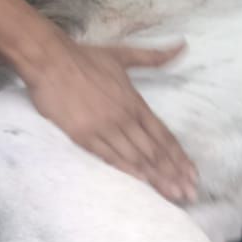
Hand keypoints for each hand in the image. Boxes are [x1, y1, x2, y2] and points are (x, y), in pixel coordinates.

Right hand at [24, 36, 195, 202]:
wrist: (50, 60)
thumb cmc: (84, 57)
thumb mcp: (123, 54)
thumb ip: (153, 57)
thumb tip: (182, 46)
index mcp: (135, 102)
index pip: (163, 134)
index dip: (179, 156)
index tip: (192, 173)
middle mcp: (124, 117)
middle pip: (155, 151)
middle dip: (174, 174)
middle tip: (190, 193)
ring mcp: (105, 128)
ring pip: (137, 157)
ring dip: (157, 177)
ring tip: (173, 195)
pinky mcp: (84, 136)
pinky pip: (110, 157)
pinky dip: (128, 170)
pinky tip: (143, 183)